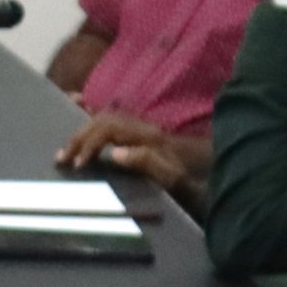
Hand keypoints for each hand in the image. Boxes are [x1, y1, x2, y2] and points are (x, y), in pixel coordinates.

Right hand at [55, 111, 211, 202]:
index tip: (76, 166)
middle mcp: (146, 128)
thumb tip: (115, 154)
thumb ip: (148, 163)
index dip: (88, 145)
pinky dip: (92, 111)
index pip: (109, 131)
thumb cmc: (201, 182)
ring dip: (82, 131)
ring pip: (106, 118)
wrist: (225, 175)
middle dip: (79, 138)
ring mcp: (145, 130)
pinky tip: (77, 103)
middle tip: (60, 159)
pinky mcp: (146, 135)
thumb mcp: (178, 179)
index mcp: (151, 138)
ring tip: (65, 148)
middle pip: (103, 122)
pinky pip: (115, 118)